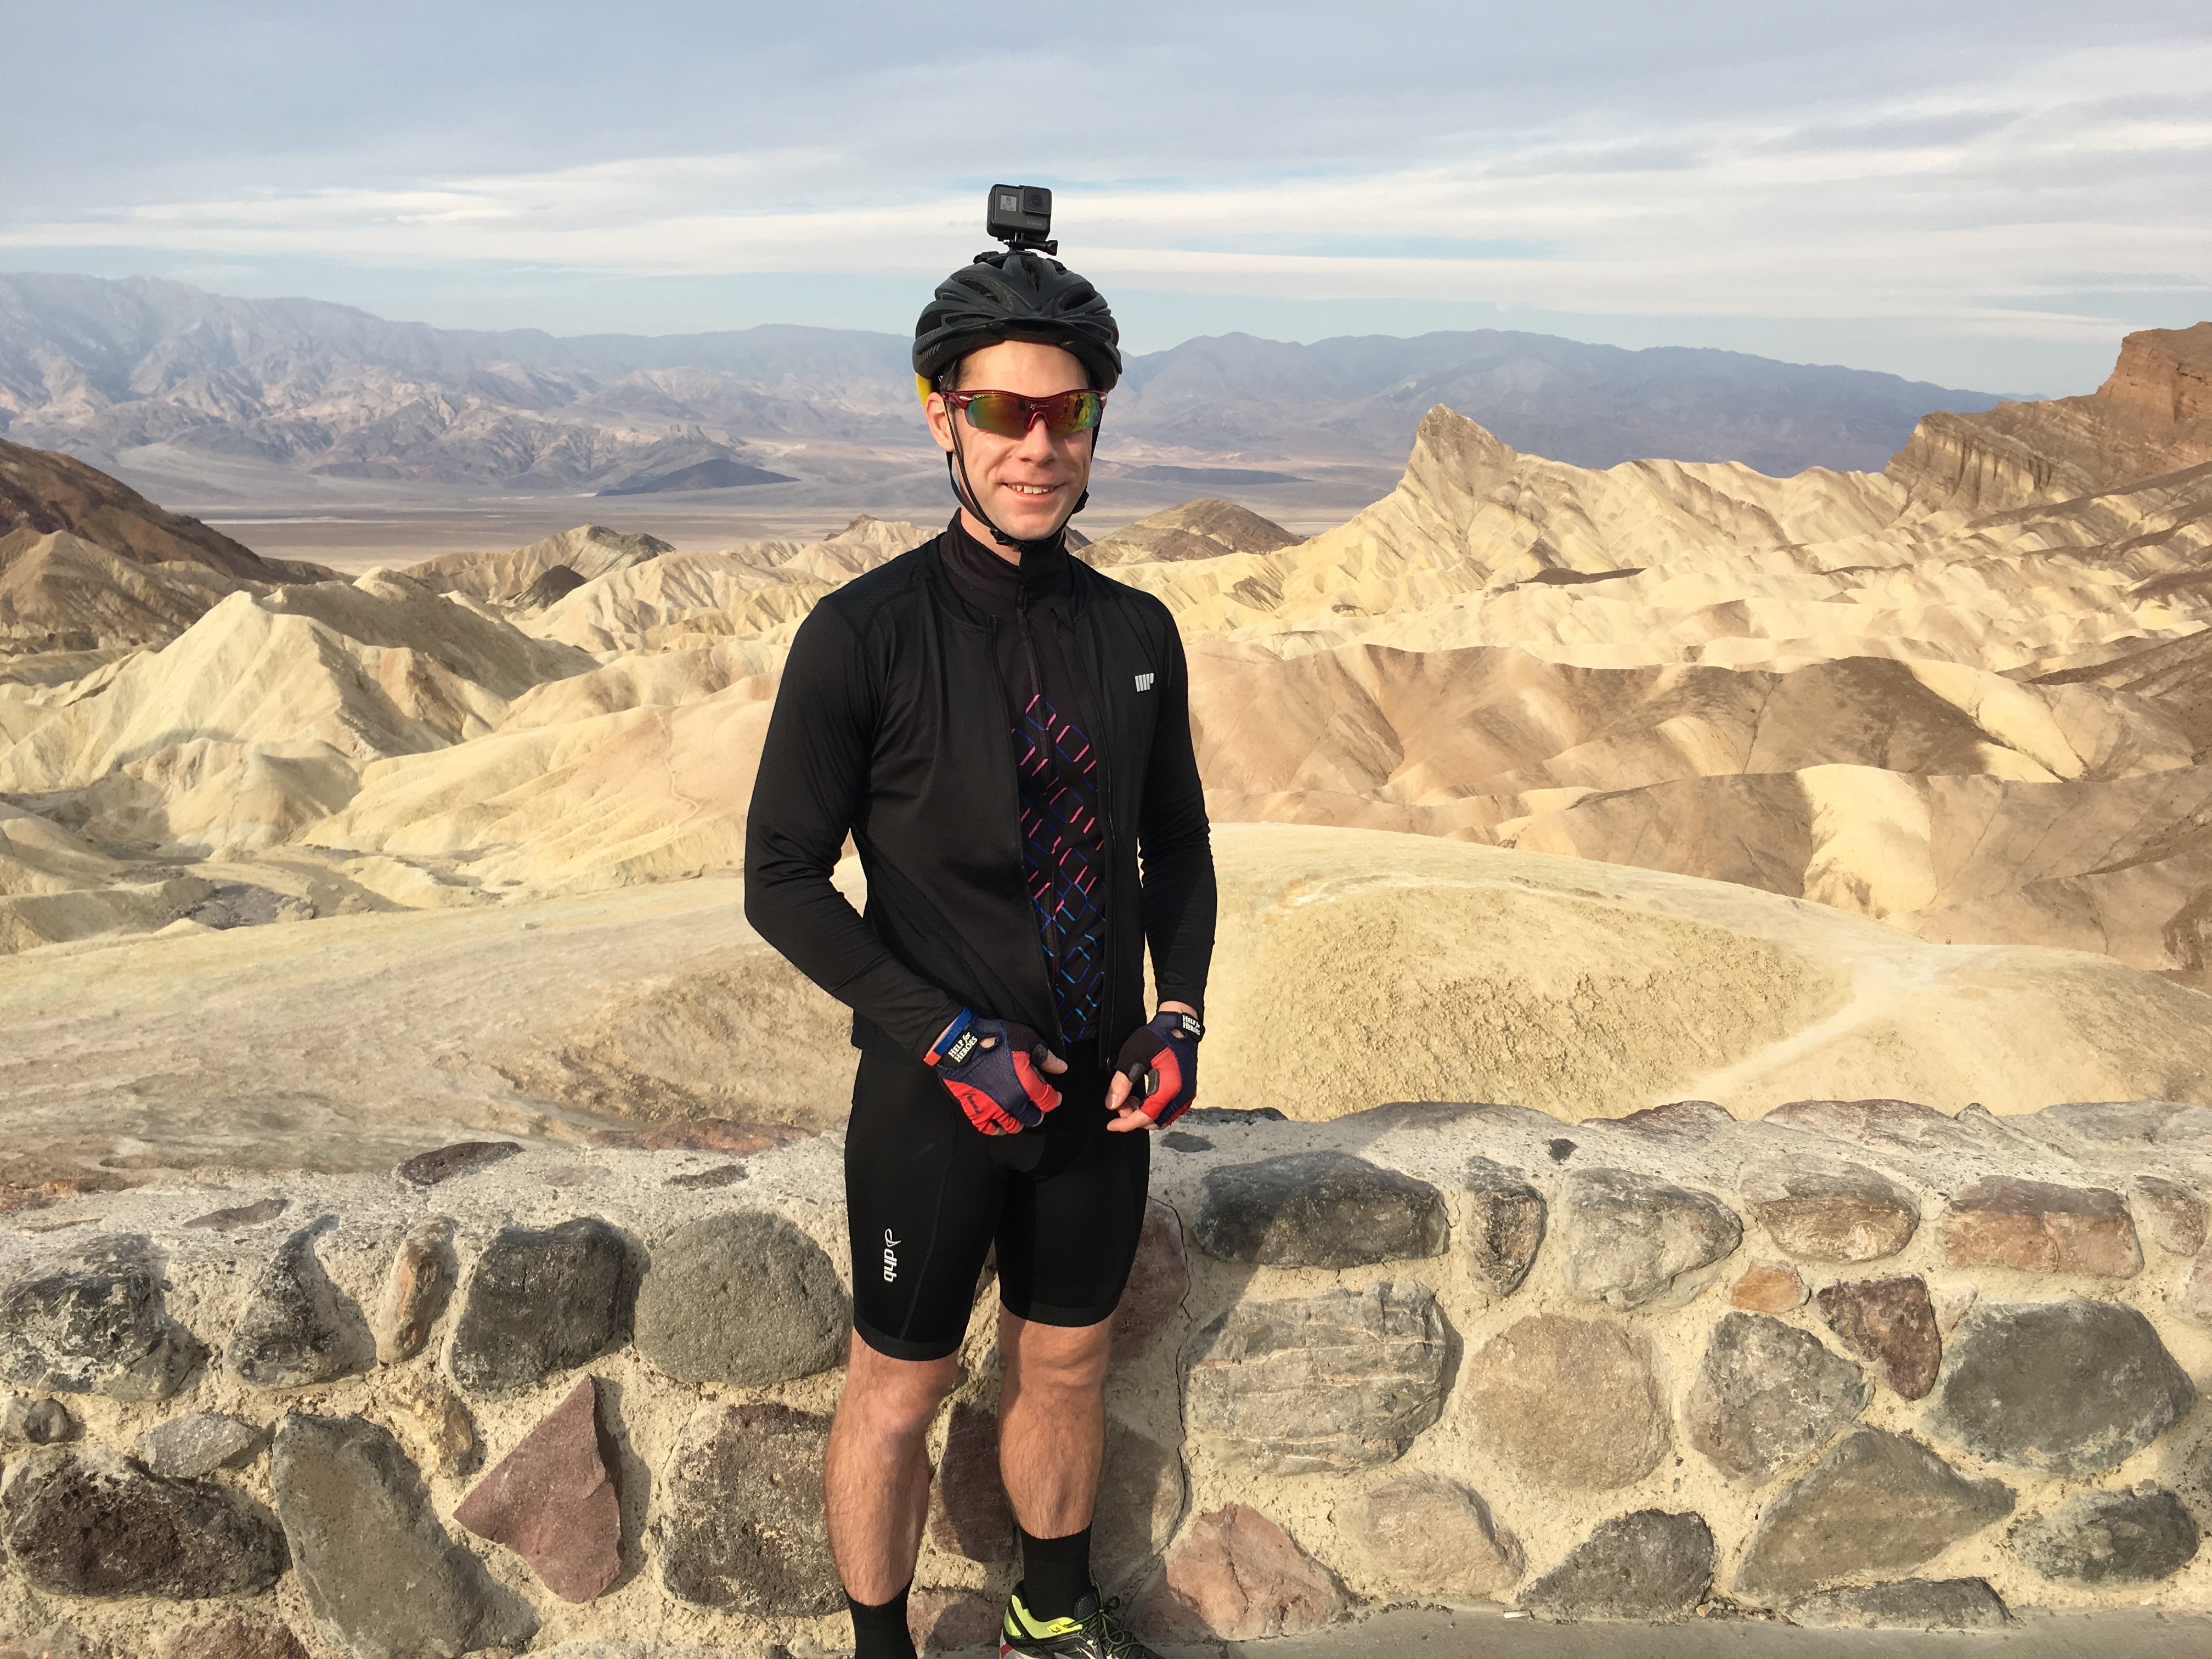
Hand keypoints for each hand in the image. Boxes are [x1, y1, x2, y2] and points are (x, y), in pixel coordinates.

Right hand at [928, 1010, 1066, 1134]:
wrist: (959, 1044)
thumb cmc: (993, 1038)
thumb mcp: (1025, 1039)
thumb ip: (1045, 1057)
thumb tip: (1061, 1068)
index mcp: (1027, 1085)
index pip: (1048, 1101)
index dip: (1054, 1099)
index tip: (1055, 1096)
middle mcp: (1012, 1102)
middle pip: (1032, 1118)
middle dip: (1037, 1113)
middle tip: (1035, 1106)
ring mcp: (993, 1108)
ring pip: (1012, 1126)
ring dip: (1018, 1122)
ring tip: (1018, 1115)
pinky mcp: (975, 1110)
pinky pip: (988, 1128)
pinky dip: (996, 1128)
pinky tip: (999, 1123)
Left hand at [1107, 1003, 1201, 1130]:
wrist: (1180, 1025)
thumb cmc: (1157, 1038)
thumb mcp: (1132, 1057)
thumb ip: (1121, 1083)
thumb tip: (1112, 1105)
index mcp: (1169, 1089)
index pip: (1145, 1117)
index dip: (1126, 1124)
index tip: (1111, 1124)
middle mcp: (1181, 1096)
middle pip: (1154, 1122)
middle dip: (1133, 1118)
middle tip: (1119, 1104)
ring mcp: (1186, 1094)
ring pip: (1162, 1118)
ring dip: (1143, 1114)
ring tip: (1129, 1099)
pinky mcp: (1186, 1091)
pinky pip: (1169, 1110)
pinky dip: (1154, 1109)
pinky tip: (1142, 1097)